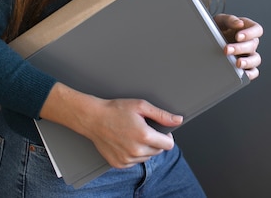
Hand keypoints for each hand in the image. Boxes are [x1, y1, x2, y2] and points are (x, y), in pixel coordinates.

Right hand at [40, 83, 182, 167]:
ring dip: (144, 148)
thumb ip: (161, 115)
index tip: (161, 131)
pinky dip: (133, 153)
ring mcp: (127, 159)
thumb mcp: (140, 106)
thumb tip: (177, 120)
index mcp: (144, 136)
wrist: (93, 118)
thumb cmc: (115, 110)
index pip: (169, 145)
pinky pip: (134, 161)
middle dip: (154, 140)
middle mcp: (136, 151)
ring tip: (132, 133)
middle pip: (158, 151)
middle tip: (143, 128)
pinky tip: (125, 141)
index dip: (167, 136)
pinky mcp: (119, 164)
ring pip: (146, 157)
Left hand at [214, 14, 262, 79]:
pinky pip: (253, 71)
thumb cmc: (217, 28)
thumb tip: (239, 23)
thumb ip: (230, 19)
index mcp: (247, 28)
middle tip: (227, 49)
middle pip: (253, 45)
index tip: (238, 36)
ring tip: (237, 63)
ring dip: (247, 62)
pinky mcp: (245, 66)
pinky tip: (241, 73)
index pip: (256, 29)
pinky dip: (249, 74)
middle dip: (240, 48)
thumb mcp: (221, 20)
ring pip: (256, 59)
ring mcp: (249, 54)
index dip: (250, 33)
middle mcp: (250, 42)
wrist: (207, 40)